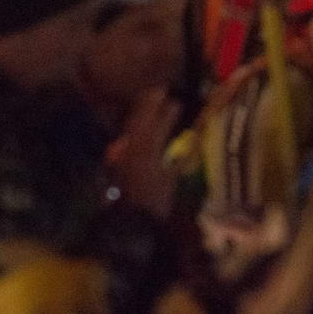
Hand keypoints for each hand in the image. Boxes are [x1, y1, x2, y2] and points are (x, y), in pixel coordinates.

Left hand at [105, 87, 180, 218]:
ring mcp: (122, 154)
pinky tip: (139, 124)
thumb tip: (194, 138)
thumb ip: (180, 159)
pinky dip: (134, 127)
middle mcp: (133, 148)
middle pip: (140, 120)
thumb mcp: (171, 180)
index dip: (167, 113)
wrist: (132, 223)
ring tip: (150, 100)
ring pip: (131, 127)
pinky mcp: (118, 162)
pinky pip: (127, 137)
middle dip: (149, 104)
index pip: (158, 126)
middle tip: (159, 91)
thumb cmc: (156, 203)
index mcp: (148, 151)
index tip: (176, 102)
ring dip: (140, 112)